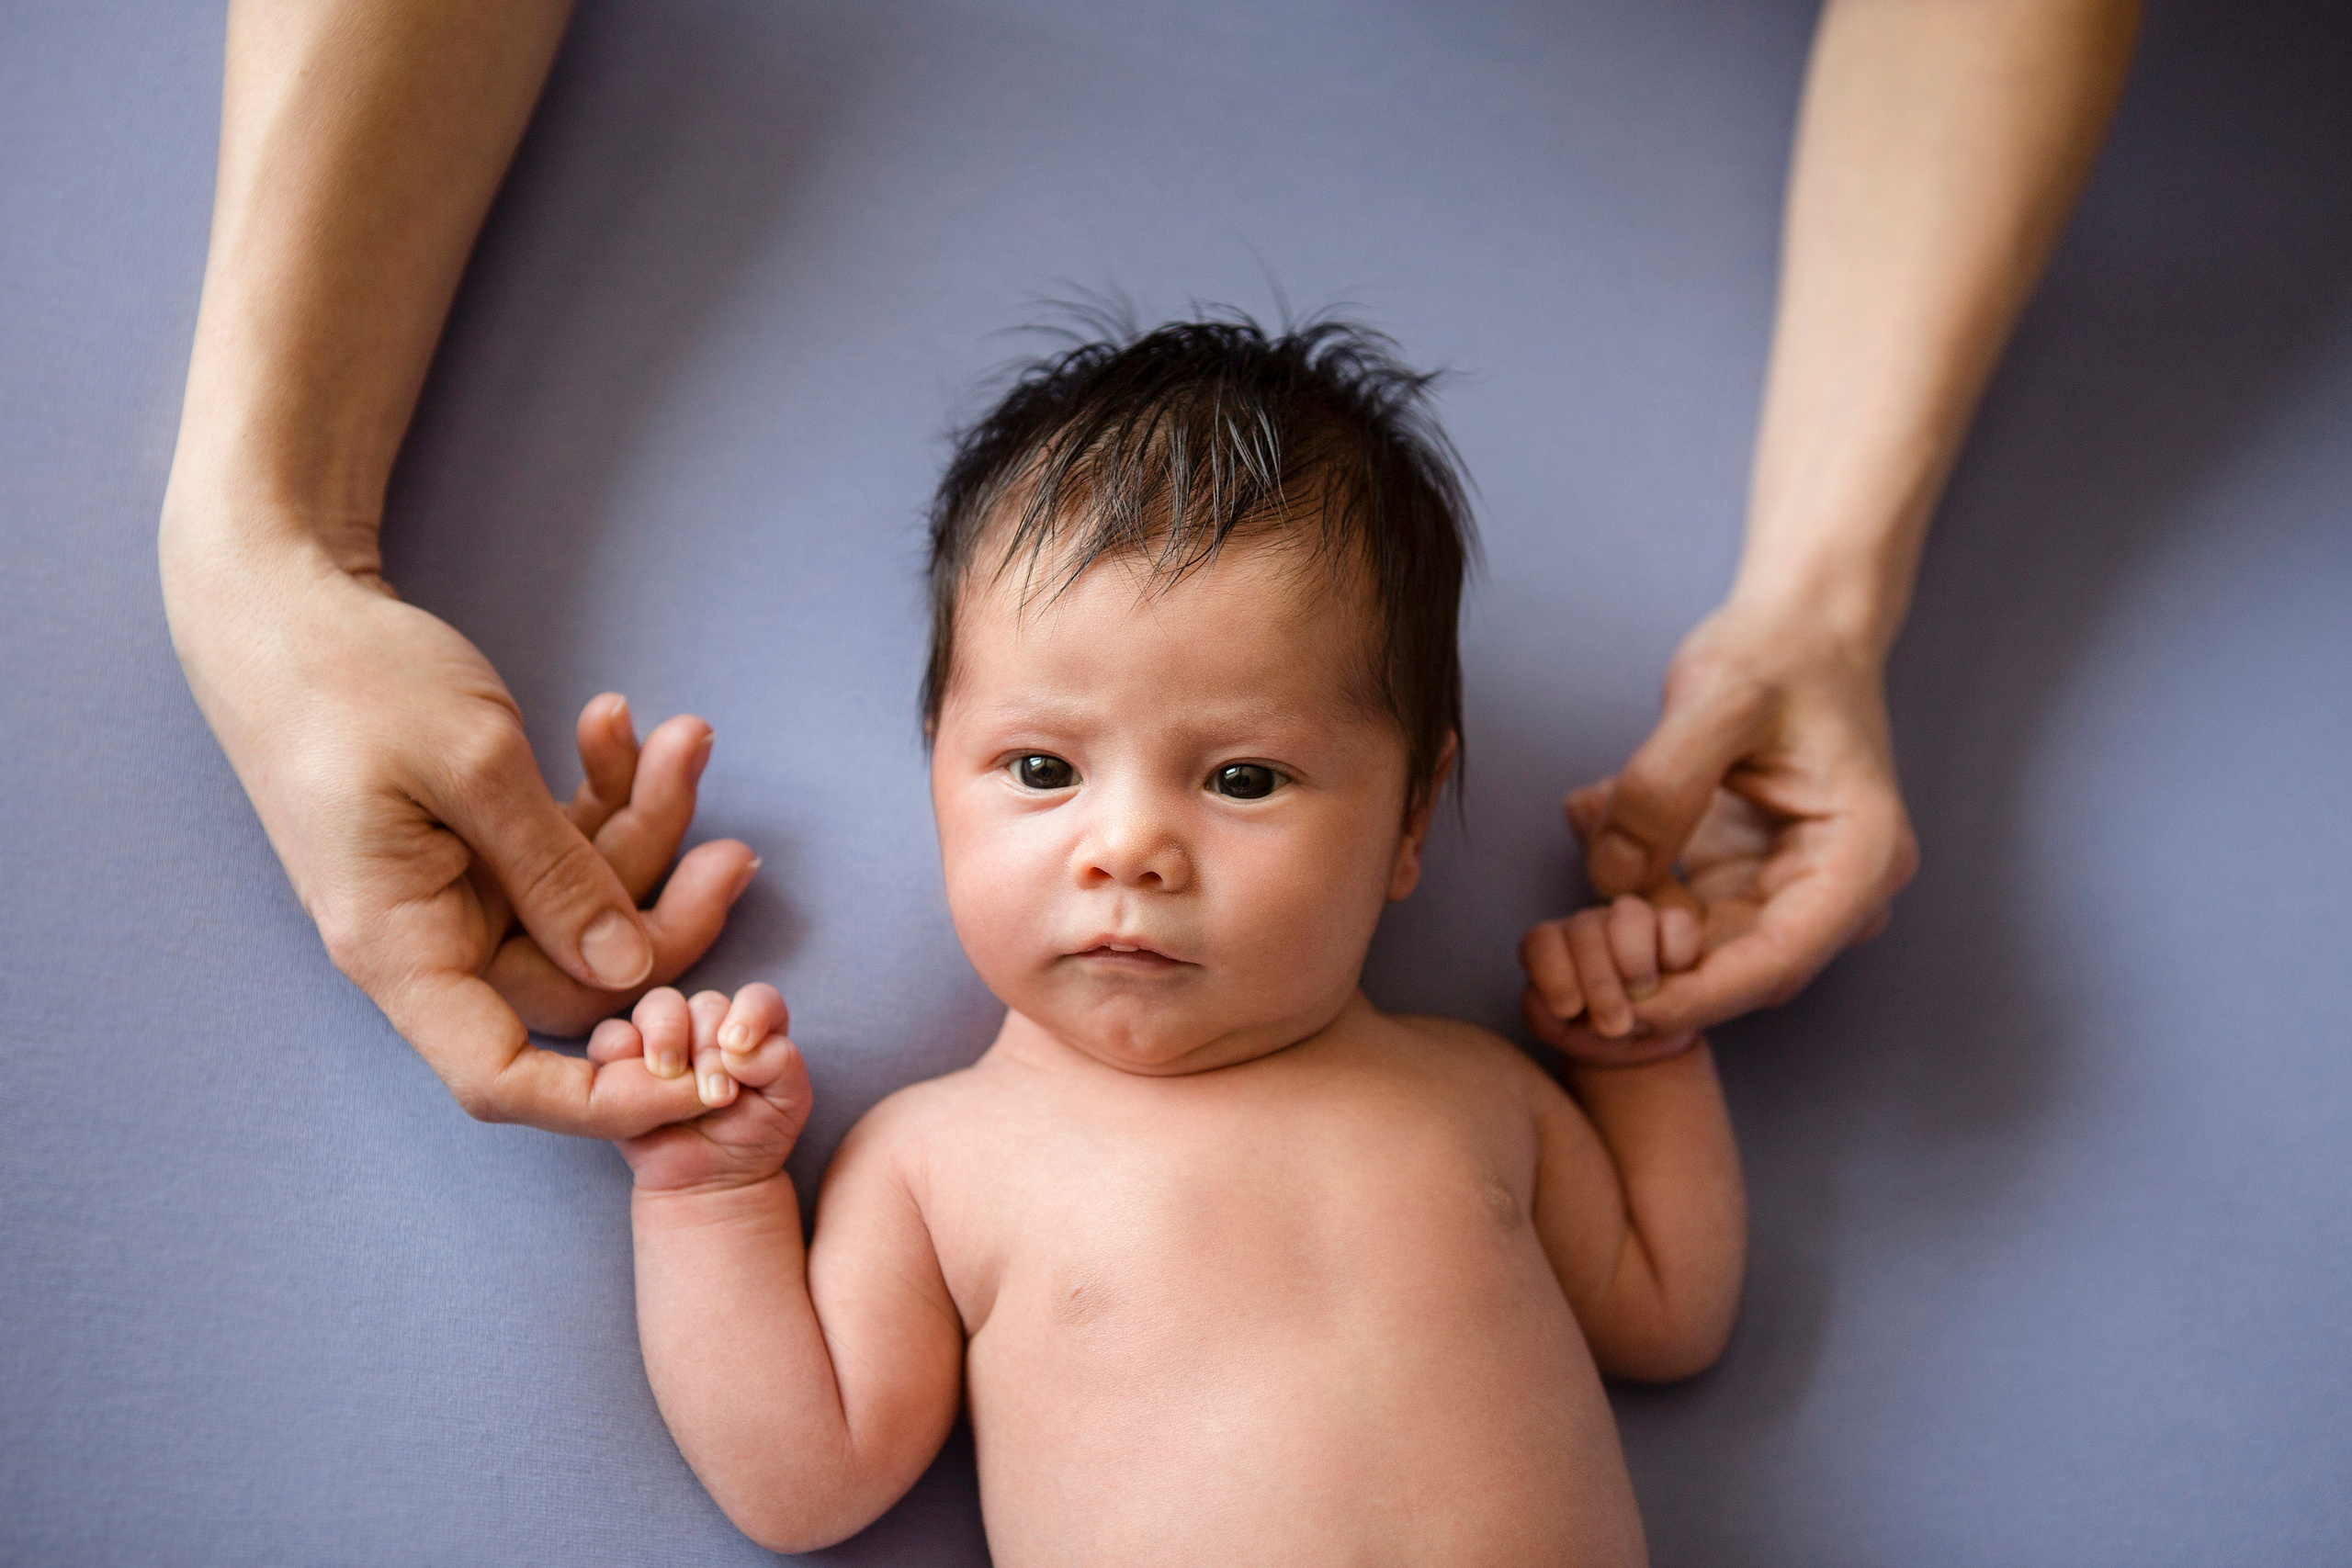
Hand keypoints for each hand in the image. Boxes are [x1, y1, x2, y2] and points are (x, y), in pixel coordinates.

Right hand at [163, 538, 758, 1131]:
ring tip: (685, 736)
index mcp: (400, 949)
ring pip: (590, 907)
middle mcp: (429, 940)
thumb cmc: (352, 679)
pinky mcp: (481, 847)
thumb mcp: (474, 768)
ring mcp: (458, 894)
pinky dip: (606, 794)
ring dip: (648, 827)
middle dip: (667, 910)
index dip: (606, 1100)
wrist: (284, 604)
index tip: (706, 1084)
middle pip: (581, 980)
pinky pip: (568, 852)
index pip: (502, 1078)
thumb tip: (629, 969)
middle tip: (736, 847)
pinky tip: (617, 722)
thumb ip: (557, 873)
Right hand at [595, 985, 811, 1192]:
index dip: (751, 1013)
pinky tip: (639, 1085)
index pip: (757, 999)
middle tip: (718, 1097)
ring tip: (671, 1077)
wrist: (710, 1182)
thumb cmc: (754, 1137)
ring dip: (666, 1038)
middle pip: (706, 1005)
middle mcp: (709, 1028)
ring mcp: (665, 1041)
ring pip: (658, 1006)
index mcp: (753, 1030)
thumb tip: (738, 1047)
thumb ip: (781, 1063)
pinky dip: (622, 1052)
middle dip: (710, 1050)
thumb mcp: (788, 1103)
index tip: (739, 1046)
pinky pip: (611, 1036)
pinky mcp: (622, 1063)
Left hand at [1528, 599, 1917, 1062]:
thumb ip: (1663, 785)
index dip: (1694, 995)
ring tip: (1586, 825)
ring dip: (1625, 921)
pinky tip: (1594, 807)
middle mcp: (1835, 893)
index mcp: (1860, 859)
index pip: (1776, 961)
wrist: (1796, 631)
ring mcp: (1789, 892)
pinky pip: (1675, 911)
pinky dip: (1626, 881)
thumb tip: (1612, 878)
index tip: (1618, 1003)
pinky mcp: (1744, 881)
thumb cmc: (1775, 656)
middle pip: (1735, 972)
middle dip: (1647, 970)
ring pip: (1696, 950)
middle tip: (1564, 950)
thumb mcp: (1718, 700)